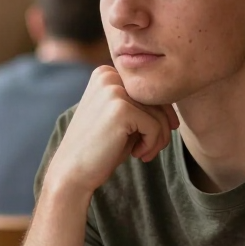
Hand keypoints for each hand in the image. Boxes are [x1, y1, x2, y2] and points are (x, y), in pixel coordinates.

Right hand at [44, 66, 177, 196]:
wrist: (72, 172)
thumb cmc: (98, 148)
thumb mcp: (120, 119)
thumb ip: (140, 105)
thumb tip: (173, 108)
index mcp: (105, 73)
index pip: (149, 89)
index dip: (158, 114)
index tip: (149, 137)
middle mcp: (108, 76)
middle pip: (157, 98)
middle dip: (162, 127)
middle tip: (149, 149)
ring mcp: (113, 91)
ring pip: (160, 113)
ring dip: (158, 139)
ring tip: (143, 153)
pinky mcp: (120, 109)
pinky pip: (155, 126)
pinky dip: (152, 144)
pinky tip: (137, 154)